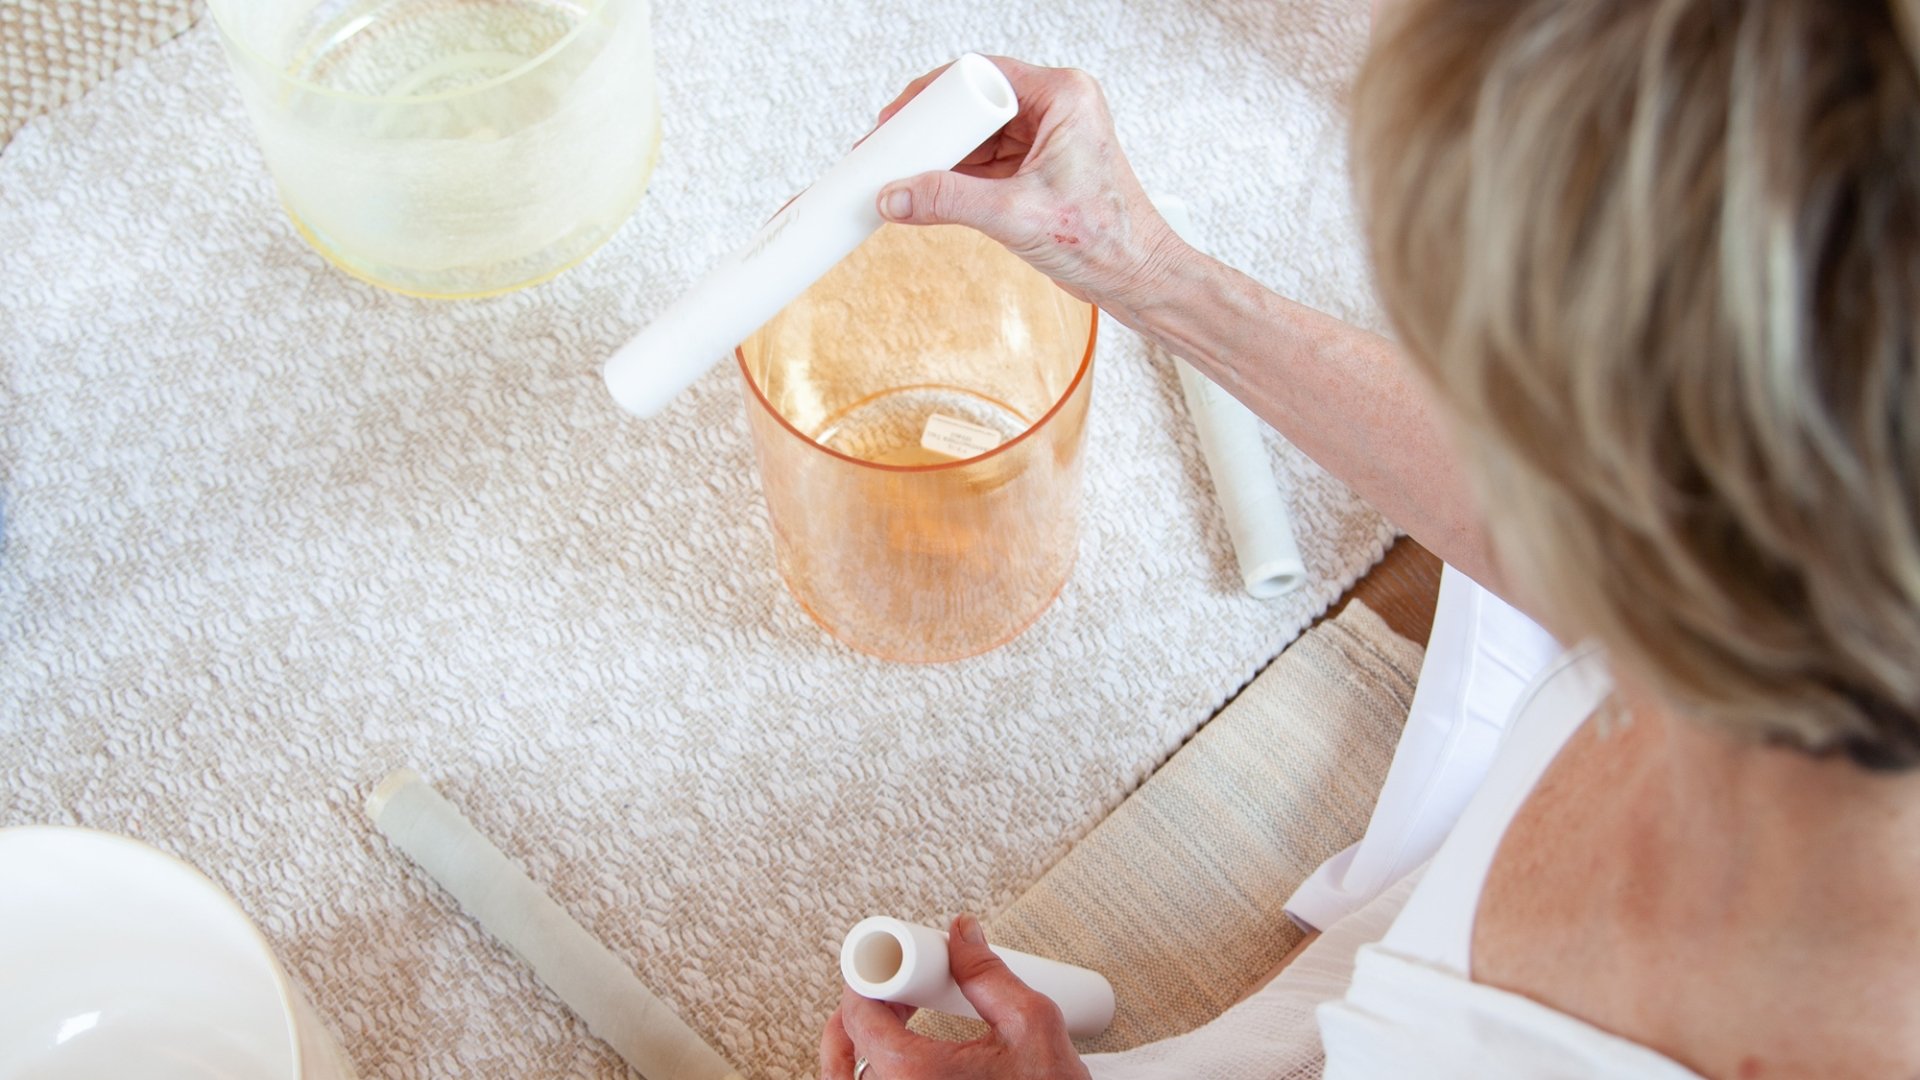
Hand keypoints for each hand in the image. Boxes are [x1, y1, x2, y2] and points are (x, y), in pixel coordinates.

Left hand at [819, 914, 1092, 1079]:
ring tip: (894, 1020)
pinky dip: (874, 1075)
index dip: (865, 981)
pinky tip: (902, 1059)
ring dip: (859, 1050)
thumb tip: (963, 935)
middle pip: (842, 1056)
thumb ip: (988, 973)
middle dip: (860, 1013)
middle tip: (891, 990)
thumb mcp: (1031, 1024)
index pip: (859, 1018)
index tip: (879, 967)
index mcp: (915, 1077)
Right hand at [873, 57, 1187, 326]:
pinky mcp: (1038, 169)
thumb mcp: (1016, 215)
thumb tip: (894, 196)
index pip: (980, 74)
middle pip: (974, 104)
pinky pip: (985, 162)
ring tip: (900, 175)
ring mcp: (1047, 139)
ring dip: (941, 156)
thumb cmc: (1107, 241)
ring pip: (977, 136)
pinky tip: (927, 192)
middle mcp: (1056, 109)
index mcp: (1063, 97)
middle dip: (931, 130)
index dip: (931, 96)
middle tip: (890, 149)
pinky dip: (956, 177)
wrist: (1137, 280)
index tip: (897, 121)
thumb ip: (949, 201)